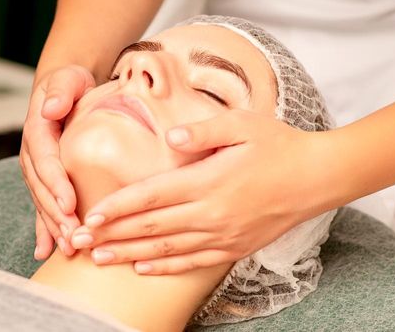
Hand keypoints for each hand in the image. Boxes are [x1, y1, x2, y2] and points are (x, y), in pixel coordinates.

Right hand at [20, 65, 94, 259]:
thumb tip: (51, 108)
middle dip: (56, 214)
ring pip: (42, 202)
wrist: (64, 91)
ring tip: (68, 248)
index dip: (56, 183)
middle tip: (73, 235)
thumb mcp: (67, 78)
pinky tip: (47, 251)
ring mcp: (36, 170)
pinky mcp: (45, 180)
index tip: (69, 203)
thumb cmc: (70, 85)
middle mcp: (33, 155)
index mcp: (37, 131)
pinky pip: (42, 206)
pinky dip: (44, 229)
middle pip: (42, 188)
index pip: (45, 160)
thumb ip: (61, 90)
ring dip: (53, 227)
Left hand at [70, 110, 335, 273]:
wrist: (317, 177)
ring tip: (99, 259)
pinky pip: (192, 263)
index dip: (117, 208)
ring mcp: (223, 235)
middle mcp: (211, 213)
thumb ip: (204, 130)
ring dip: (129, 255)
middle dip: (110, 235)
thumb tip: (171, 139)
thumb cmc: (279, 145)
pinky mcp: (235, 248)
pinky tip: (142, 269)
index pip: (150, 196)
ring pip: (166, 250)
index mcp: (208, 181)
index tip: (89, 215)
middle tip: (78, 241)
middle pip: (150, 228)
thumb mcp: (244, 124)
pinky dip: (165, 268)